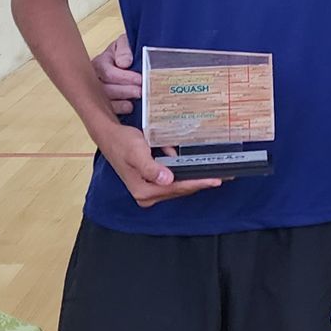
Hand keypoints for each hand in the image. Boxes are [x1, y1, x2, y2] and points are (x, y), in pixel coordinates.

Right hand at [93, 33, 143, 116]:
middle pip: (104, 88)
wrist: (127, 59)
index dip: (124, 77)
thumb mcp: (124, 43)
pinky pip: (107, 110)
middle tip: (140, 92)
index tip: (139, 79)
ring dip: (120, 103)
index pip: (108, 72)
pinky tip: (128, 108)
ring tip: (134, 102)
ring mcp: (97, 92)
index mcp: (100, 63)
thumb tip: (124, 63)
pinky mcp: (103, 104)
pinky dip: (118, 110)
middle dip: (123, 91)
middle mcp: (95, 78)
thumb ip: (124, 49)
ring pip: (104, 101)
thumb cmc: (124, 52)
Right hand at [99, 122, 221, 206]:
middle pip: (179, 190)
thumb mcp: (136, 152)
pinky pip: (173, 179)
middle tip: (221, 176)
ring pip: (178, 185)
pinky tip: (188, 162)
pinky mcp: (152, 183)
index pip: (176, 189)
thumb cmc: (121, 142)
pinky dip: (181, 170)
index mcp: (143, 191)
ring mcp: (150, 190)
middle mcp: (147, 195)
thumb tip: (167, 179)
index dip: (196, 183)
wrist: (110, 136)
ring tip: (210, 170)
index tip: (214, 180)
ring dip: (191, 175)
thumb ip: (151, 168)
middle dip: (198, 181)